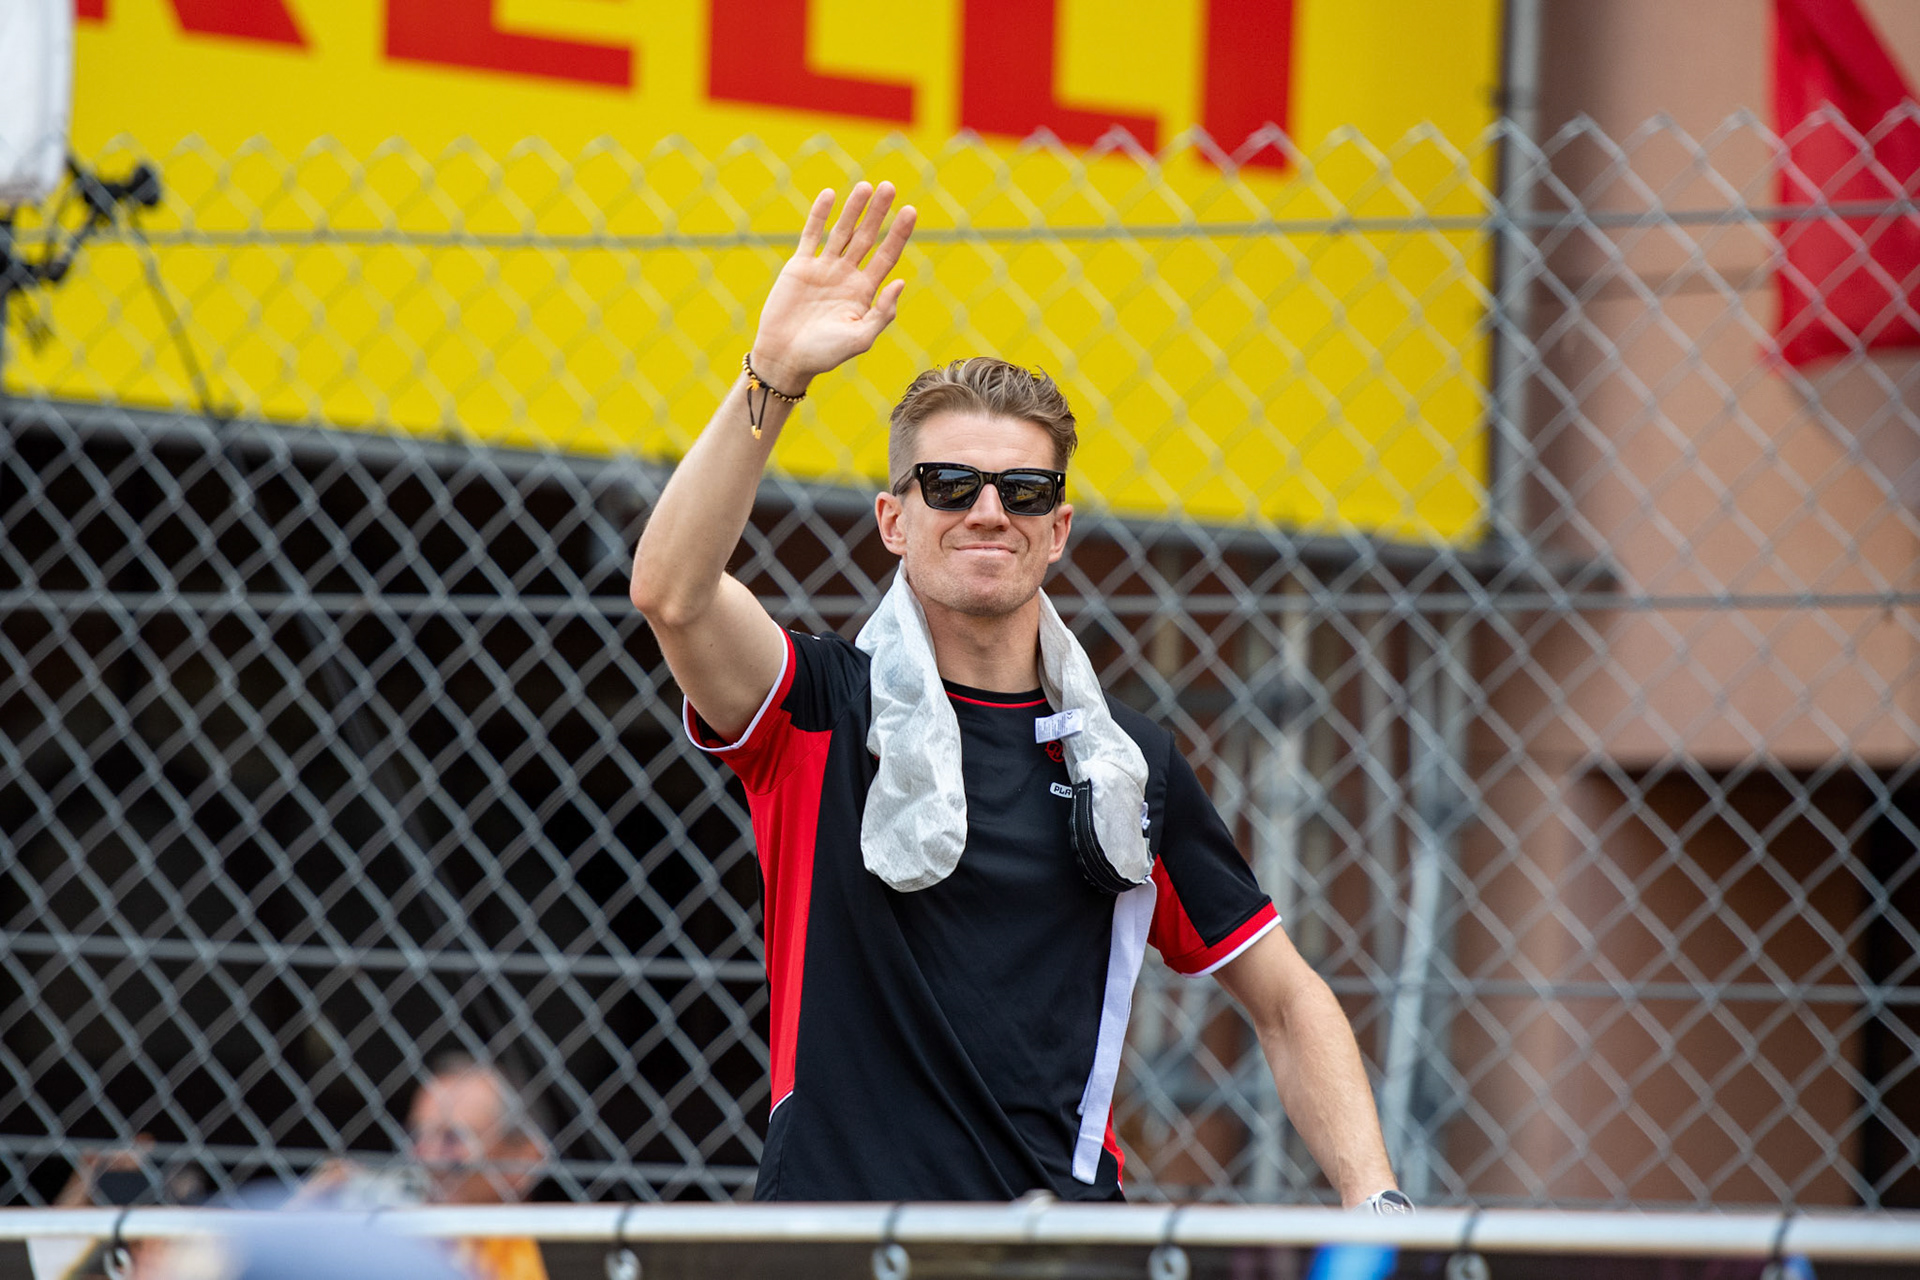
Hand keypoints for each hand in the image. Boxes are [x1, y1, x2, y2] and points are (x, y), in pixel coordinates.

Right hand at [751, 181, 915, 390]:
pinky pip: (811, 235)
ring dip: (853, 209)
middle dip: (878, 213)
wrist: (785, 358)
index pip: (886, 256)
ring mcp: (823, 269)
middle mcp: (846, 276)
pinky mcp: (800, 266)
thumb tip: (901, 282)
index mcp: (864, 292)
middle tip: (890, 187)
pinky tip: (830, 195)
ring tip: (866, 186)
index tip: (911, 210)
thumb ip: (882, 313)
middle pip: (867, 237)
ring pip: (842, 231)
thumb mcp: (860, 338)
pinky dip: (819, 215)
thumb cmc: (825, 354)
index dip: (898, 233)